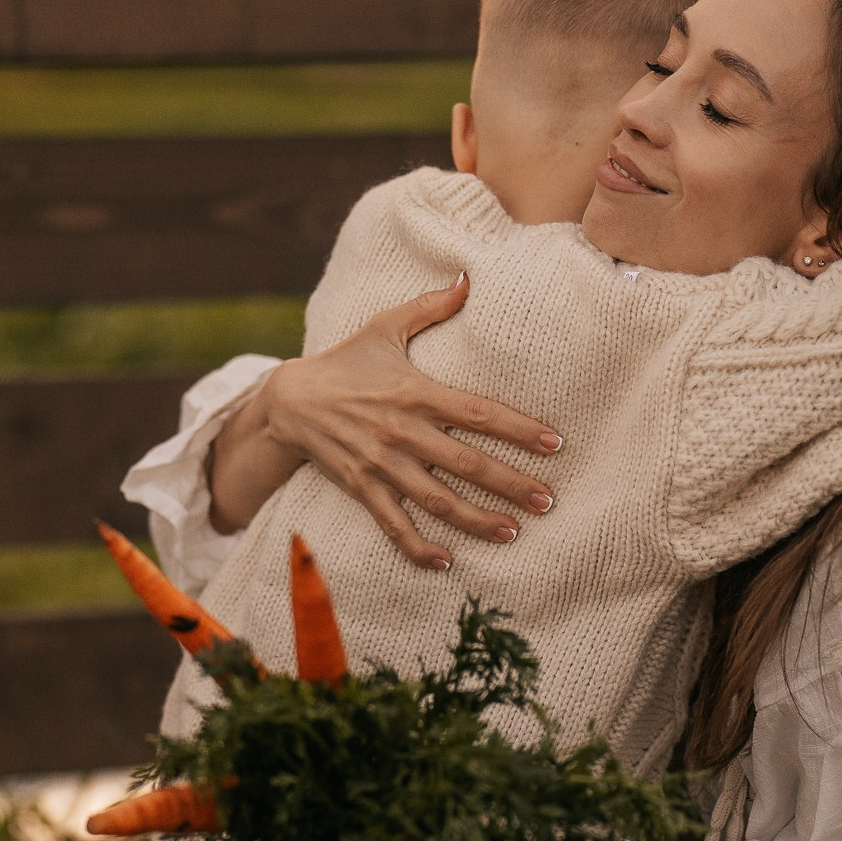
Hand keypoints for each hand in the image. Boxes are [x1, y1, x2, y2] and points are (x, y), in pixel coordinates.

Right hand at [213, 273, 562, 567]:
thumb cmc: (344, 361)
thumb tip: (468, 278)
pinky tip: (446, 562)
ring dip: (475, 521)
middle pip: (466, 464)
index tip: (554, 443)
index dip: (518, 429)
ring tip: (512, 532)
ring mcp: (381, 464)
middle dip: (510, 485)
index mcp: (415, 391)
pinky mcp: (361, 488)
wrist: (287, 400)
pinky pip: (393, 525)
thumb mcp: (384, 327)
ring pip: (436, 501)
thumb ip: (430, 308)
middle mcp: (402, 431)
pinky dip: (418, 548)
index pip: (478, 413)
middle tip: (547, 502)